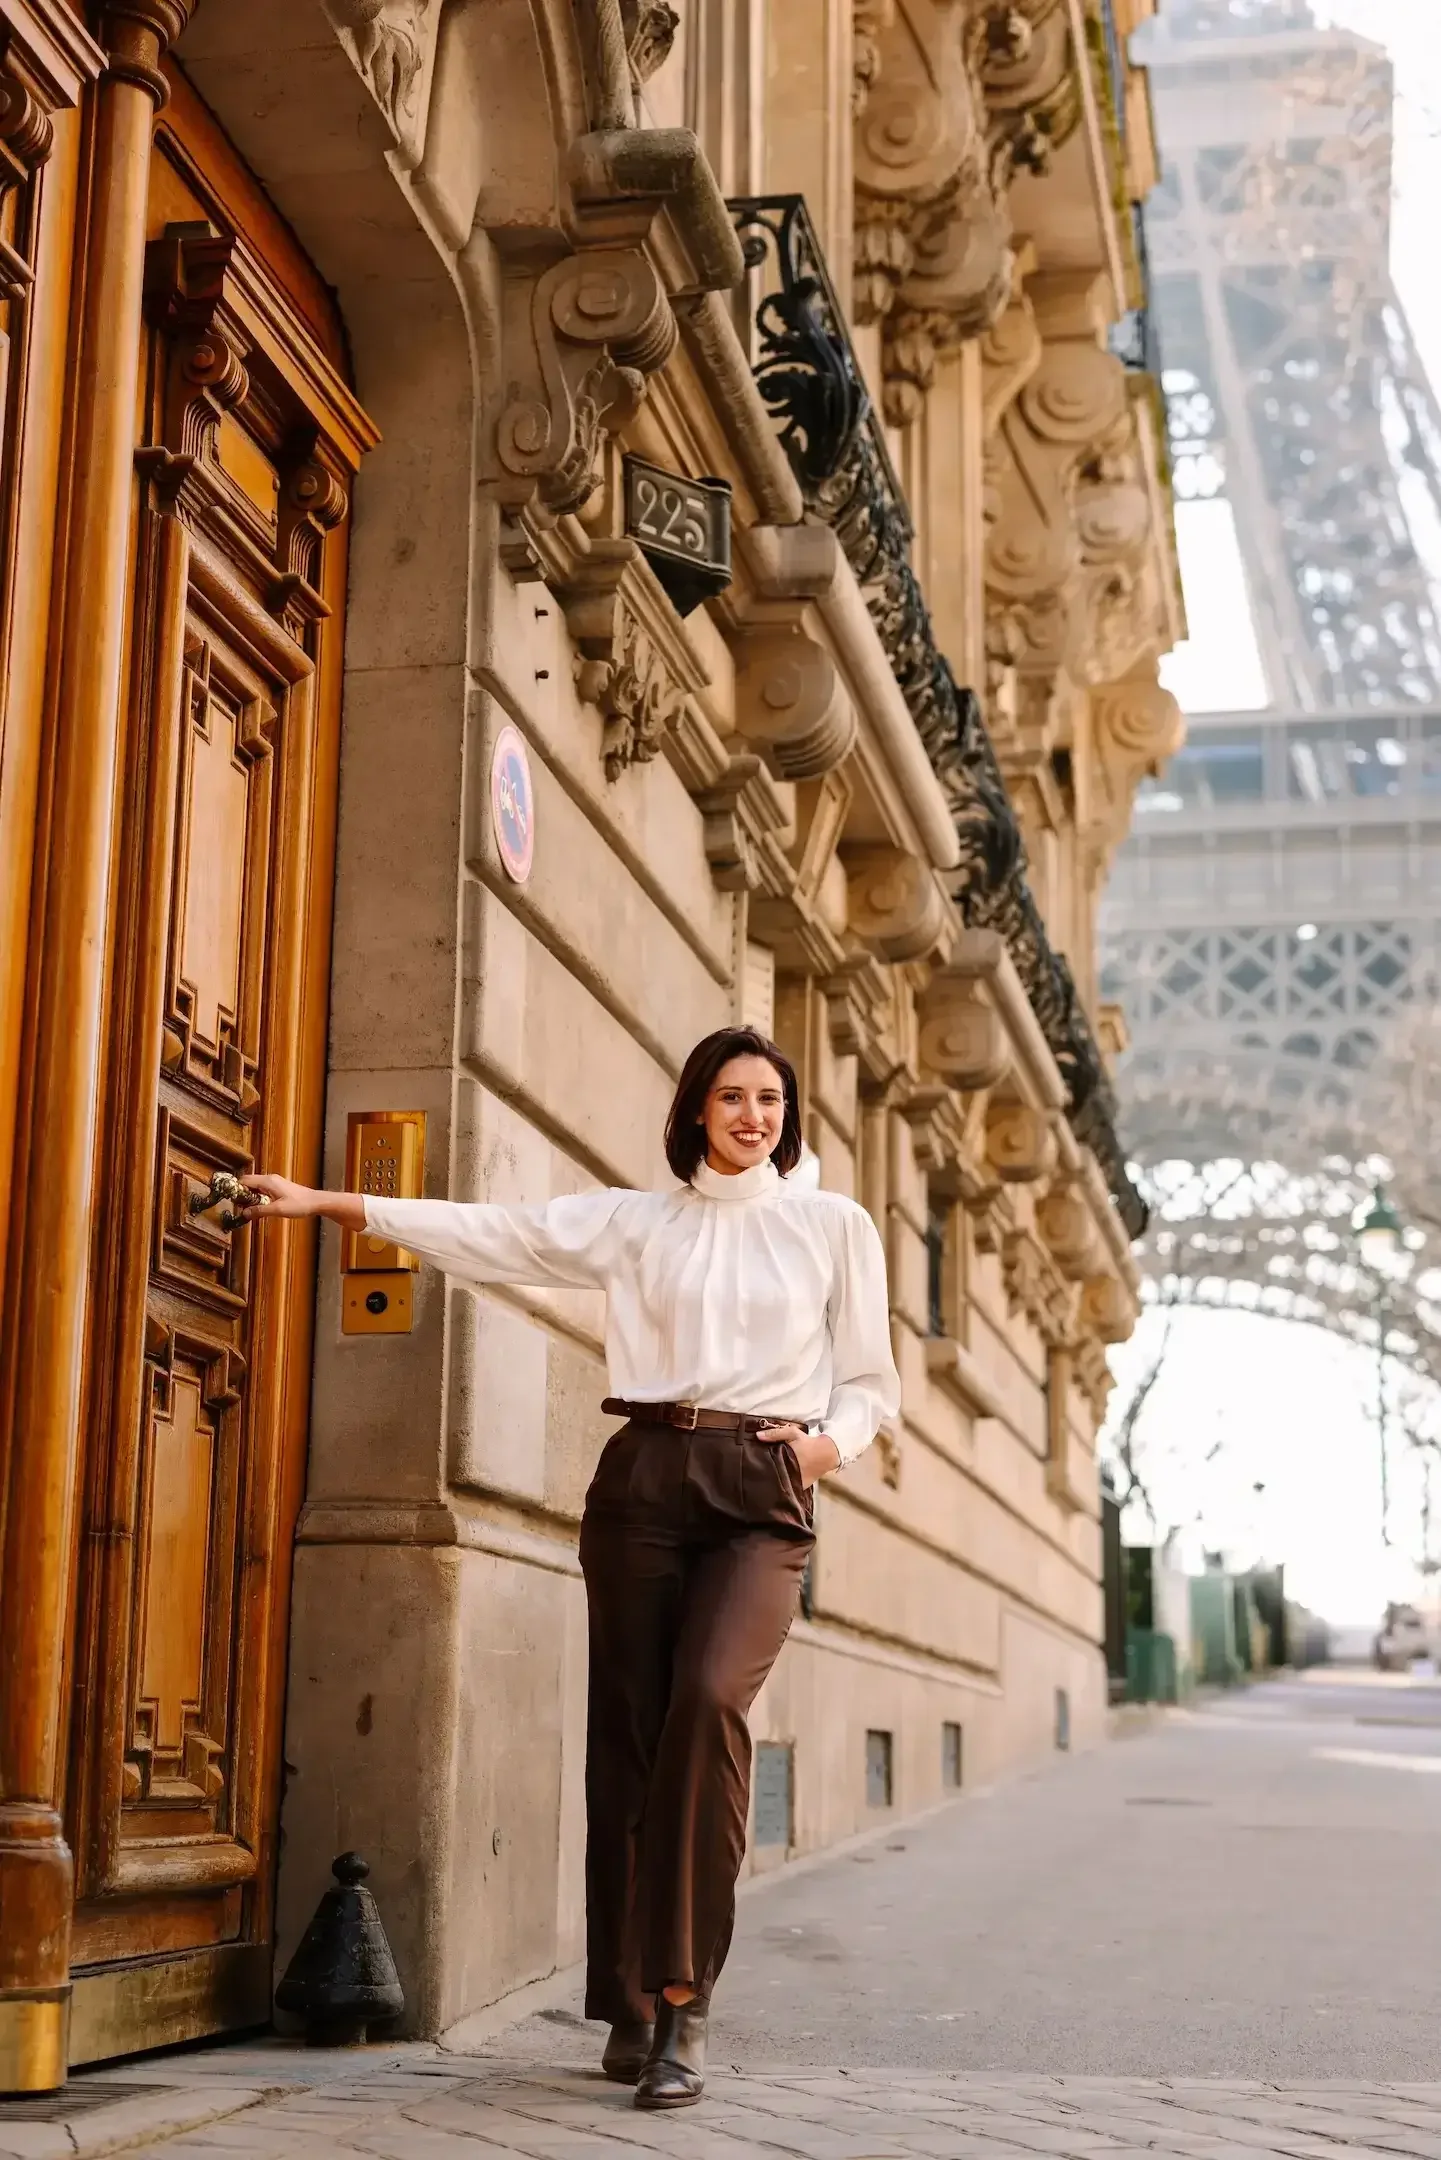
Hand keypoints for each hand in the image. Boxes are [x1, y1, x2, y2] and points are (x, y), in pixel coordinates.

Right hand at [239, 1174, 367, 1231]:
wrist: (317, 1202)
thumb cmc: (300, 1205)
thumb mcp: (277, 1210)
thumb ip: (259, 1211)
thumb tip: (243, 1213)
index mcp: (268, 1181)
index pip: (244, 1181)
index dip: (235, 1189)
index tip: (228, 1199)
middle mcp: (270, 1179)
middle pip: (248, 1183)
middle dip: (241, 1193)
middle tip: (236, 1206)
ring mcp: (275, 1182)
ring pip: (255, 1186)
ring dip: (249, 1196)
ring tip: (245, 1208)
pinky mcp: (279, 1187)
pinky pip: (262, 1189)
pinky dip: (257, 1196)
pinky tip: (258, 1207)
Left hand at [756, 1422, 841, 1487]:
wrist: (827, 1453)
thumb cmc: (808, 1442)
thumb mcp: (792, 1433)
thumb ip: (774, 1434)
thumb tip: (757, 1435)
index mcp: (786, 1460)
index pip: (769, 1466)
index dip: (761, 1467)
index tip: (753, 1467)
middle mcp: (790, 1473)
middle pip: (773, 1477)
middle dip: (766, 1475)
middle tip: (756, 1474)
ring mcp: (796, 1482)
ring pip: (781, 1484)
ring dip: (775, 1481)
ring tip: (764, 1480)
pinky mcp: (801, 1487)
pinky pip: (789, 1488)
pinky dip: (784, 1486)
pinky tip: (778, 1483)